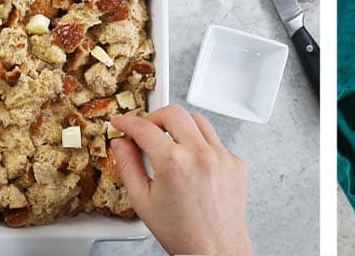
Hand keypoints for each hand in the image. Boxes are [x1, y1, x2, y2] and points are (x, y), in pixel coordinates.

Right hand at [110, 105, 253, 255]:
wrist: (215, 249)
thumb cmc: (181, 233)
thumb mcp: (143, 202)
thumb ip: (128, 166)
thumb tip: (120, 143)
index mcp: (174, 163)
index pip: (144, 128)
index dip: (127, 122)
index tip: (121, 122)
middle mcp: (200, 153)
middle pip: (173, 112)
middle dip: (154, 117)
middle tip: (146, 130)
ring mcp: (221, 155)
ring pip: (197, 120)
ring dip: (180, 126)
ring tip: (170, 145)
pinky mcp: (235, 161)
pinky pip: (215, 139)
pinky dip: (200, 144)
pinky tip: (192, 163)